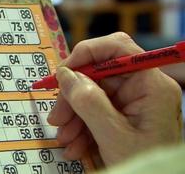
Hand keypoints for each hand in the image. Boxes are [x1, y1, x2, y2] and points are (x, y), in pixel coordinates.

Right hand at [48, 32, 182, 166]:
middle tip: (57, 117)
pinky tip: (75, 145)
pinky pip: (96, 111)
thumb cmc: (145, 165)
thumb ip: (88, 102)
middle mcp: (143, 88)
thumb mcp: (112, 135)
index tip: (62, 72)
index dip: (86, 53)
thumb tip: (65, 75)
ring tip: (65, 139)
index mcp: (151, 85)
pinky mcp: (125, 117)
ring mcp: (134, 103)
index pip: (117, 47)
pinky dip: (81, 126)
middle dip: (73, 96)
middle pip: (98, 74)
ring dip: (74, 115)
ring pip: (93, 94)